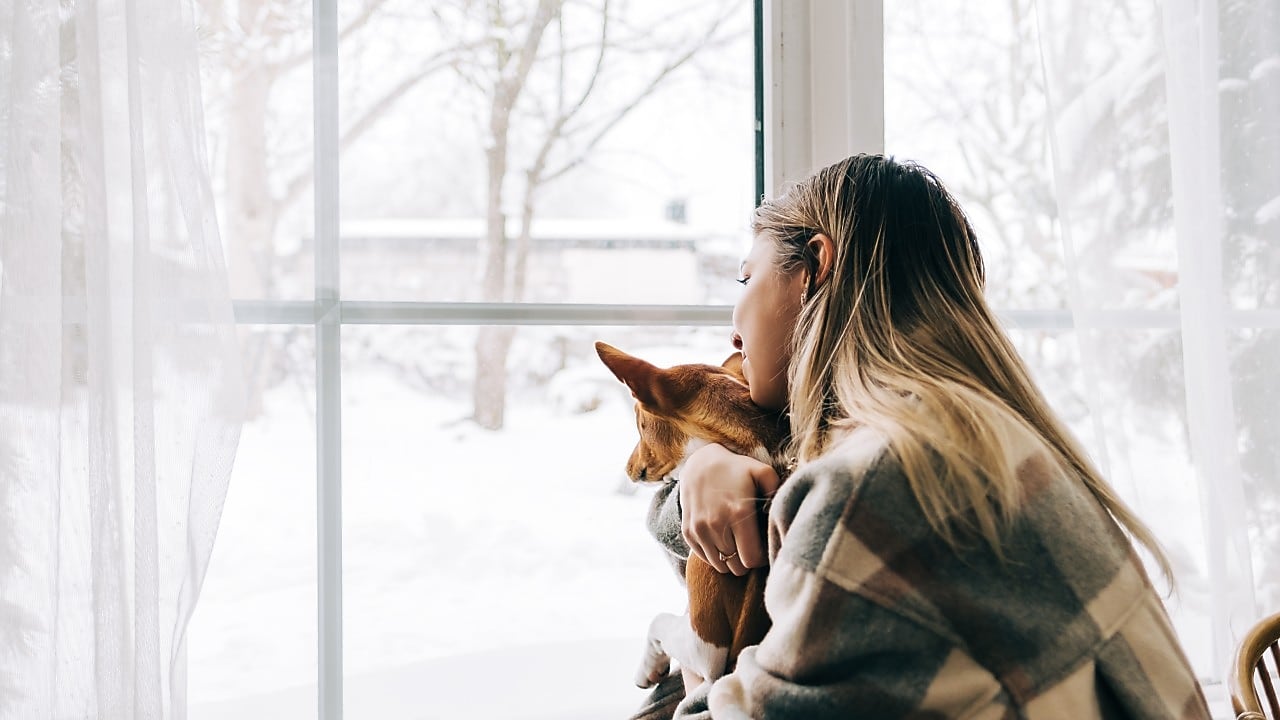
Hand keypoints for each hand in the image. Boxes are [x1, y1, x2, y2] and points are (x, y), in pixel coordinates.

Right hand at [679, 443, 780, 575]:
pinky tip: (722, 539)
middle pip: (736, 567)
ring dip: (730, 559)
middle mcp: (716, 525)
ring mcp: (699, 530)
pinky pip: (706, 558)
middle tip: (751, 546)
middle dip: (746, 561)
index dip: (761, 559)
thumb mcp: (763, 472)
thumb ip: (778, 492)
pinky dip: (715, 555)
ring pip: (720, 566)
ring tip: (737, 542)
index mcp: (738, 514)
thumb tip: (783, 516)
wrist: (700, 462)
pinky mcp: (688, 532)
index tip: (763, 547)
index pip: (751, 560)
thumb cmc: (736, 469)